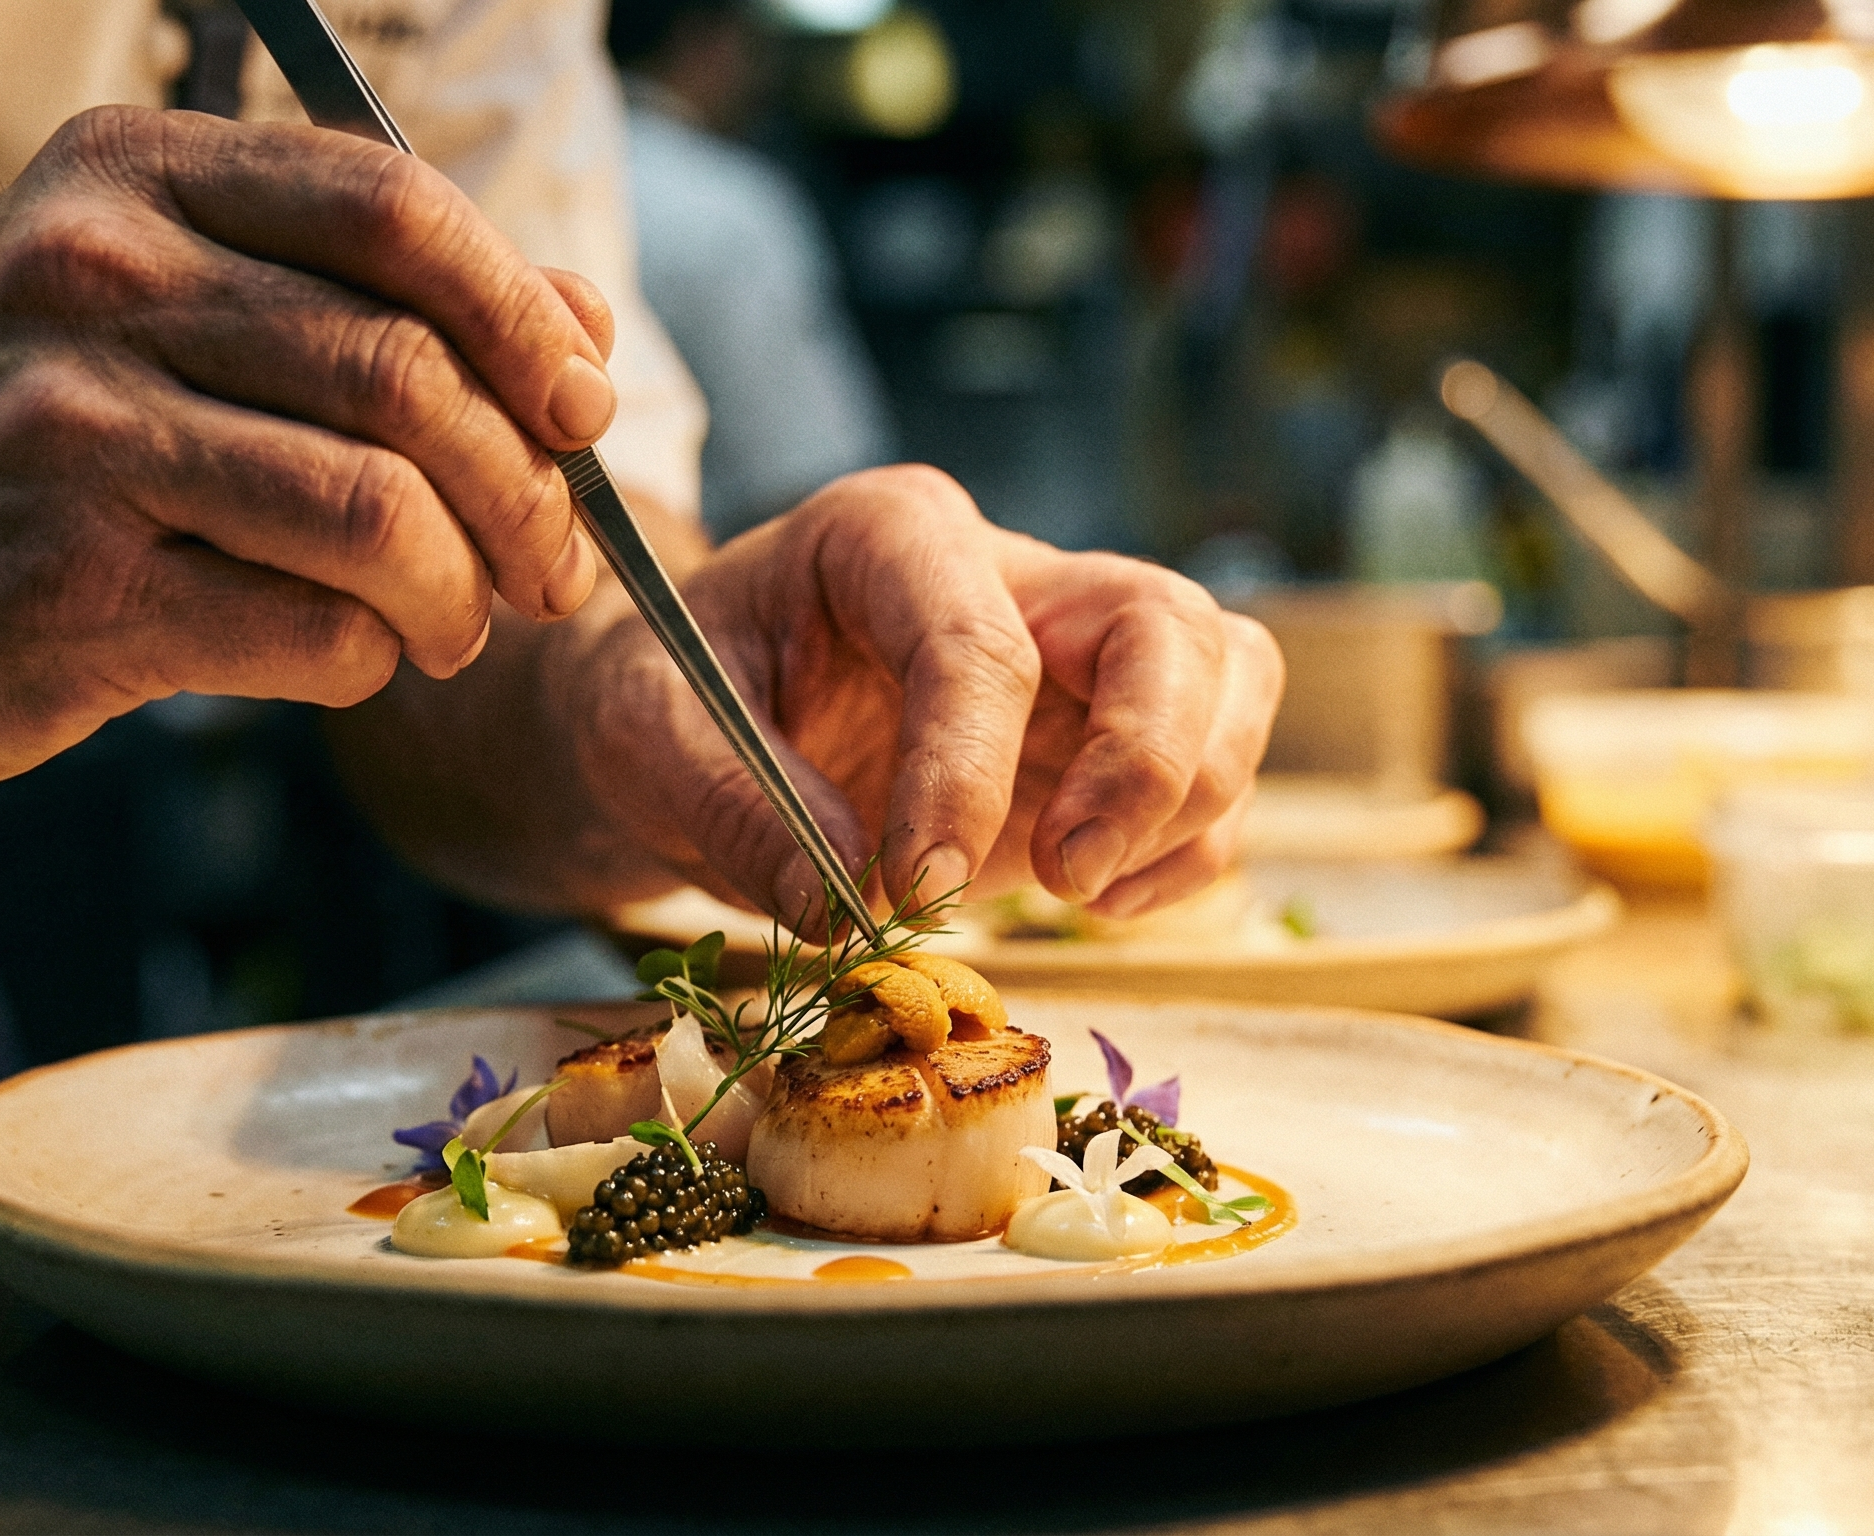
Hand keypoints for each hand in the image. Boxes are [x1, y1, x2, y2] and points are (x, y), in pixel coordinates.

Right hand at [0, 105, 609, 787]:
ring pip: (379, 511)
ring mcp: (69, 438)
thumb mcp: (156, 306)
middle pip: (408, 372)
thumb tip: (584, 323)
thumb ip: (364, 299)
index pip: (396, 209)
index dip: (528, 315)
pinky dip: (370, 659)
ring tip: (454, 626)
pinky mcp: (65, 594)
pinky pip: (312, 631)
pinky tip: (348, 657)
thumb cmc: (10, 433)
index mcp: (132, 179)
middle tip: (550, 565)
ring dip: (461, 594)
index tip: (581, 410)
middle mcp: (92, 280)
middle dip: (527, 489)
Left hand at [561, 467, 1283, 925]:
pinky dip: (1187, 855)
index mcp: (888, 535)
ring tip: (1076, 893)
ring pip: (1227, 681)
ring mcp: (1077, 652)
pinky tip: (1093, 904)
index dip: (966, 771)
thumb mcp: (646, 735)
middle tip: (1066, 879)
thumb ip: (733, 806)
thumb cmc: (668, 696)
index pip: (980, 641)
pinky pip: (1213, 782)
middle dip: (1147, 762)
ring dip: (1189, 804)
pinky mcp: (1108, 739)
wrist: (687, 719)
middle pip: (1165, 626)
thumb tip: (836, 906)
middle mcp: (1012, 573)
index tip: (915, 885)